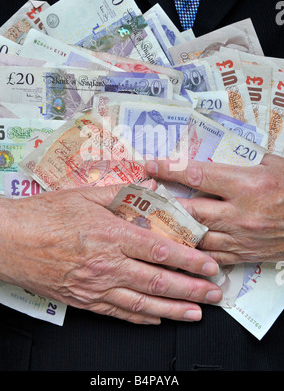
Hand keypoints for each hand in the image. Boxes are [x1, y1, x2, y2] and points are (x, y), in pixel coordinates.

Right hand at [0, 183, 221, 324]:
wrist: (7, 239)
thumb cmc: (43, 215)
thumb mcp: (83, 195)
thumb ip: (122, 192)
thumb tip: (152, 184)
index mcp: (109, 234)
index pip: (159, 250)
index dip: (189, 260)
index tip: (208, 264)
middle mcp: (106, 265)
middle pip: (157, 281)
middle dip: (191, 289)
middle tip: (214, 293)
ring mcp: (95, 287)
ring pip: (142, 303)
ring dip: (174, 309)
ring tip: (196, 313)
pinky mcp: (83, 300)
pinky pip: (118, 313)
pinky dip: (141, 318)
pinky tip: (157, 319)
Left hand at [145, 153, 283, 264]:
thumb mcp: (272, 164)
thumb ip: (240, 161)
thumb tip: (213, 155)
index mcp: (245, 184)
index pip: (197, 176)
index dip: (169, 170)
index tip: (150, 165)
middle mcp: (239, 213)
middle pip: (190, 212)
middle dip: (163, 206)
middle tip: (143, 201)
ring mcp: (241, 236)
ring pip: (196, 238)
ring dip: (173, 231)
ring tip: (152, 225)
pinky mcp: (245, 253)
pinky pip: (212, 257)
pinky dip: (193, 253)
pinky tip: (178, 249)